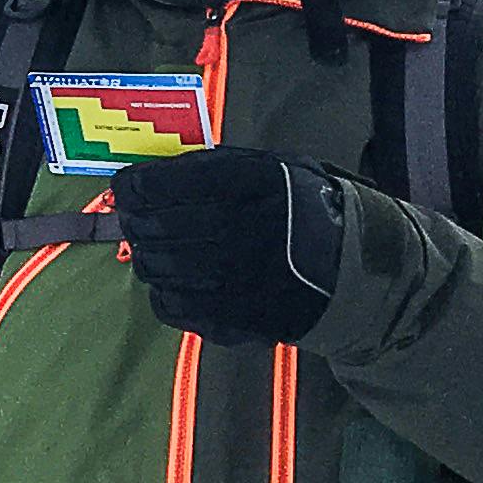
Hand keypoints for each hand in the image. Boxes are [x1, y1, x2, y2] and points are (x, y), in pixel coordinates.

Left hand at [111, 146, 345, 347]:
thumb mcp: (269, 167)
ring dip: (146, 254)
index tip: (128, 186)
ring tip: (156, 248)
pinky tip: (176, 279)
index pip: (159, 185)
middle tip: (136, 217)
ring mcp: (229, 277)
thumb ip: (212, 166)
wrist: (353, 269)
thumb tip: (156, 173)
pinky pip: (170, 304)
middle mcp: (232, 230)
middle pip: (151, 226)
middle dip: (134, 220)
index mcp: (241, 186)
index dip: (132, 186)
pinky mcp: (230, 316)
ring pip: (155, 266)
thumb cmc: (306, 209)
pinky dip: (163, 290)